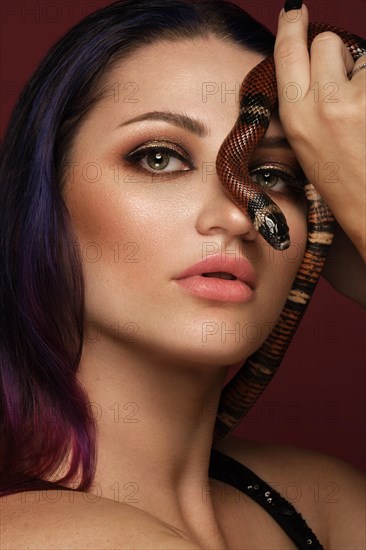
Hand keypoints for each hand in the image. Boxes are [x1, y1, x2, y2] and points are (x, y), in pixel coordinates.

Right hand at [274, 3, 365, 266]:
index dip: (292, 27)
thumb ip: (305, 101)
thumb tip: (313, 64)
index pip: (288, 53)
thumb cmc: (344, 183)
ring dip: (363, 72)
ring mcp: (359, 100)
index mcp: (296, 118)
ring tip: (364, 112)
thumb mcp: (308, 144)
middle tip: (345, 88)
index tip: (296, 12)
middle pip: (326, 43)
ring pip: (362, 54)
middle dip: (336, 57)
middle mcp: (324, 104)